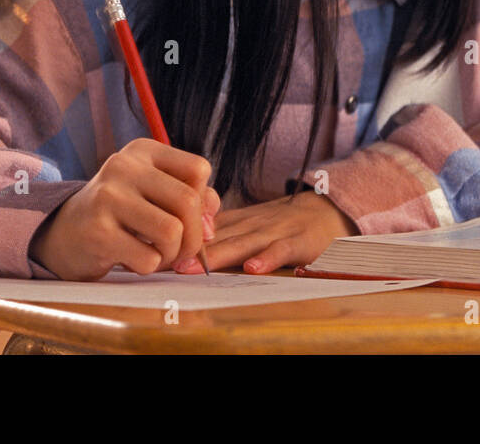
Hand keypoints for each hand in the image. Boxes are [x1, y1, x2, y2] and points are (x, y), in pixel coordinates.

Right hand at [29, 137, 220, 279]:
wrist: (60, 233)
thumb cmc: (118, 213)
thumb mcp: (151, 192)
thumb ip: (189, 197)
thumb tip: (210, 220)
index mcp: (142, 151)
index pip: (198, 169)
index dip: (204, 201)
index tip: (190, 219)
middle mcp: (124, 166)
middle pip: (188, 202)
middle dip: (195, 236)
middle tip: (183, 251)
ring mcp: (108, 197)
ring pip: (172, 231)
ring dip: (172, 254)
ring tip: (157, 255)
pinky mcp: (98, 232)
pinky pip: (148, 259)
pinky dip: (149, 267)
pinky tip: (133, 259)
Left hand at [179, 190, 358, 273]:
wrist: (326, 210)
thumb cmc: (281, 223)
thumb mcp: (247, 224)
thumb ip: (220, 236)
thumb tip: (177, 252)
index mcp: (236, 221)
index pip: (202, 229)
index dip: (177, 240)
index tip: (153, 251)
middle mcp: (251, 224)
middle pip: (216, 237)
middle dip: (188, 250)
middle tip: (163, 262)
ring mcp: (274, 232)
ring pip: (243, 243)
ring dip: (219, 256)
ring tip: (194, 268)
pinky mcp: (298, 242)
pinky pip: (281, 250)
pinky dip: (267, 258)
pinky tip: (252, 269)